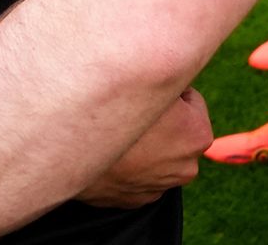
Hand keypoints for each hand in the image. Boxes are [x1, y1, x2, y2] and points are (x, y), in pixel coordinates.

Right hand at [77, 88, 211, 207]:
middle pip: (176, 130)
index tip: (145, 92)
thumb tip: (174, 67)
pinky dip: (128, 164)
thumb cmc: (112, 110)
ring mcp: (160, 187)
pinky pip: (137, 174)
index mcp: (198, 135)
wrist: (69, 150)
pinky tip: (111, 152)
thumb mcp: (151, 80)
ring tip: (117, 131)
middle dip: (160, 120)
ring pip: (156, 153)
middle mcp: (187, 167)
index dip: (165, 91)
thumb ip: (171, 75)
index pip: (190, 99)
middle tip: (129, 111)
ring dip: (144, 143)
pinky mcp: (136, 200)